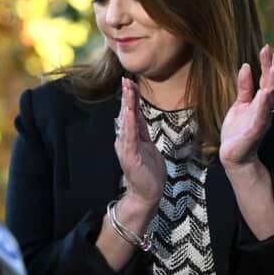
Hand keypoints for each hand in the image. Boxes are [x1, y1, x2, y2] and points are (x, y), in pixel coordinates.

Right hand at [115, 77, 164, 211]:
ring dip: (127, 106)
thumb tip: (139, 117)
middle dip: (127, 97)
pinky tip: (130, 113)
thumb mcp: (148, 147)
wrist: (146, 194)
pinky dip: (129, 124)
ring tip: (127, 91)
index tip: (130, 83)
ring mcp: (126, 148)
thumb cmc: (149, 173)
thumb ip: (142, 132)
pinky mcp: (130, 156)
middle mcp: (125, 140)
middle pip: (127, 115)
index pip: (132, 114)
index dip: (131, 98)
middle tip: (126, 80)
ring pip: (127, 123)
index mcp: (131, 137)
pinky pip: (130, 137)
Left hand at [220, 44, 273, 168]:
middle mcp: (265, 108)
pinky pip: (261, 115)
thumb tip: (245, 66)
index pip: (267, 79)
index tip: (271, 48)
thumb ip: (245, 87)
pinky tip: (265, 93)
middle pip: (273, 84)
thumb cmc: (238, 130)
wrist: (233, 154)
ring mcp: (262, 118)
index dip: (270, 64)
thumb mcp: (239, 104)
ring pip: (271, 98)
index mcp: (261, 101)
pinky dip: (264, 104)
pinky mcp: (255, 130)